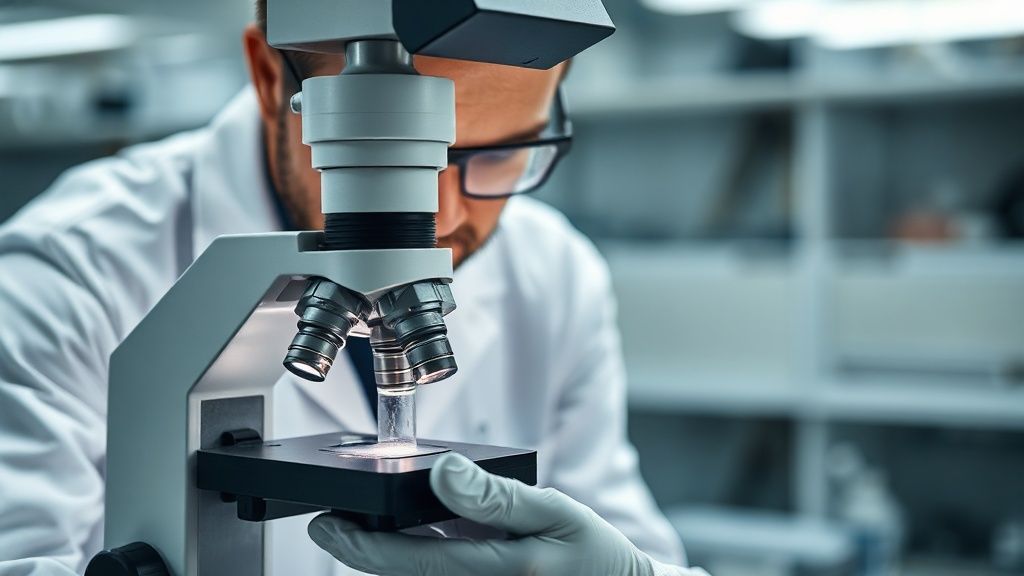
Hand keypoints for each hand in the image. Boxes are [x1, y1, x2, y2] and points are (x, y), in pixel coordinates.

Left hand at [307, 452, 707, 575]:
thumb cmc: (596, 556)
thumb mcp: (558, 514)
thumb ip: (497, 498)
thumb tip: (445, 473)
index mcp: (498, 572)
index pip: (411, 562)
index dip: (361, 547)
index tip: (326, 526)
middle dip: (359, 553)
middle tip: (326, 527)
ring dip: (382, 558)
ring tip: (352, 528)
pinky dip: (413, 561)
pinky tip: (401, 542)